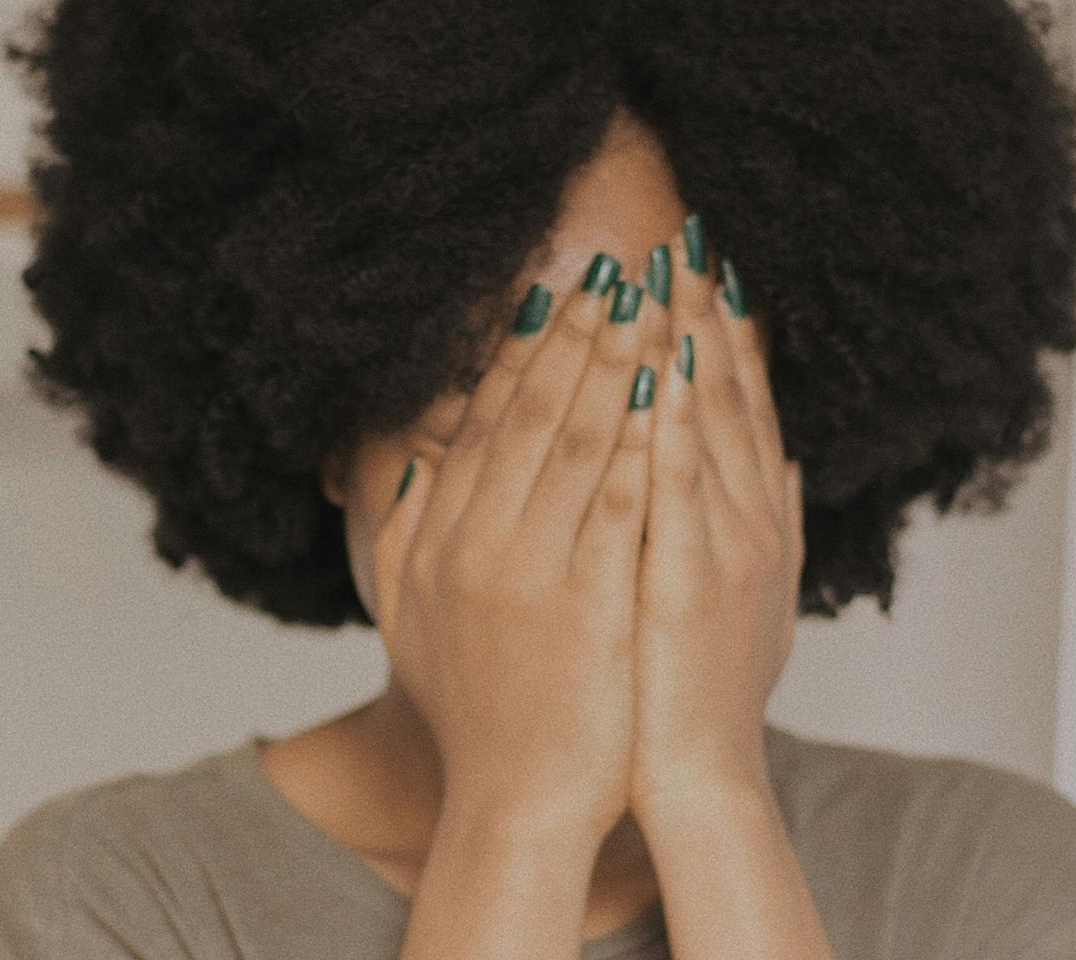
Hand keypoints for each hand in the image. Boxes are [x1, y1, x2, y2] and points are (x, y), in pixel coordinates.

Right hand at [372, 260, 665, 836]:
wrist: (516, 804)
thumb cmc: (477, 713)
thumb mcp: (413, 618)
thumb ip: (408, 533)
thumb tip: (419, 457)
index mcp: (443, 540)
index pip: (486, 422)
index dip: (523, 351)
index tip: (556, 295)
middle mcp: (477, 544)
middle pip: (530, 414)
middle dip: (576, 334)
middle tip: (614, 272)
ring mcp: (530, 572)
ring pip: (575, 441)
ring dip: (614, 364)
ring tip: (647, 304)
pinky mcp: (587, 603)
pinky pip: (618, 502)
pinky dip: (640, 441)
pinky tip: (668, 390)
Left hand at [631, 223, 804, 813]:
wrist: (693, 775)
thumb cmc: (698, 690)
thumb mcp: (744, 597)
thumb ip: (764, 523)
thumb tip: (783, 461)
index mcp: (754, 520)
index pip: (739, 406)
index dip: (727, 334)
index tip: (706, 269)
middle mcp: (751, 522)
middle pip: (728, 398)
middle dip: (705, 315)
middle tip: (685, 241)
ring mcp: (727, 548)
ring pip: (708, 426)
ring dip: (689, 346)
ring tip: (668, 275)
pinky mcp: (691, 581)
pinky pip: (679, 488)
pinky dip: (672, 424)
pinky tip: (660, 369)